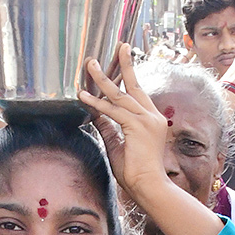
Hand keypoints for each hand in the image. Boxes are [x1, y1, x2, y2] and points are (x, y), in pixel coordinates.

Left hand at [78, 45, 167, 198]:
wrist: (149, 187)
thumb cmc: (136, 172)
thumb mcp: (117, 145)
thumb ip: (107, 127)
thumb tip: (94, 114)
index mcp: (151, 120)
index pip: (136, 93)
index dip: (125, 78)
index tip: (117, 62)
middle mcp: (151, 116)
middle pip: (133, 85)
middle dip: (122, 65)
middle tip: (116, 47)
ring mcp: (147, 120)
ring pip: (120, 94)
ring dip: (102, 79)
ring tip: (90, 65)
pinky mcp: (138, 126)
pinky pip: (113, 110)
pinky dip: (97, 103)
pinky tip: (83, 96)